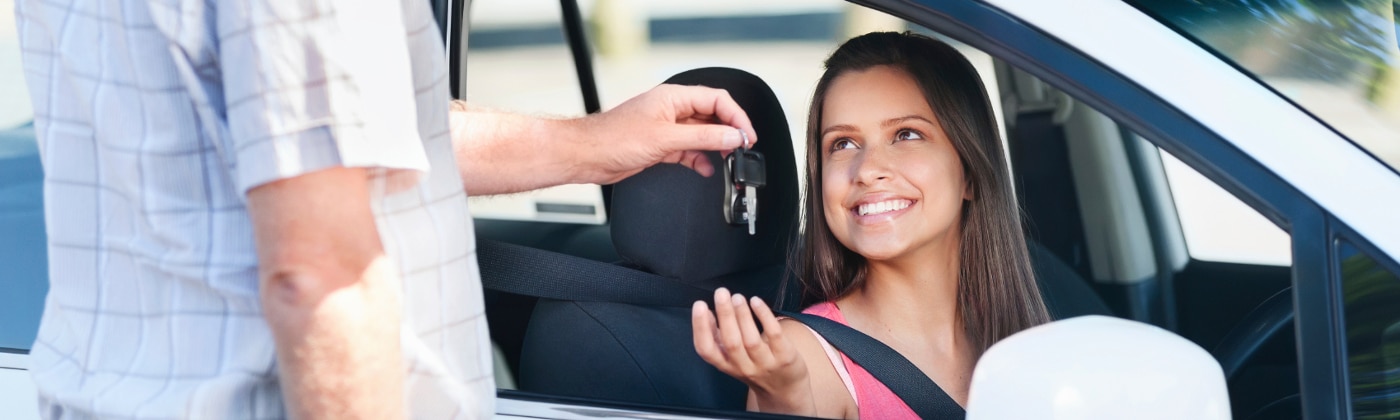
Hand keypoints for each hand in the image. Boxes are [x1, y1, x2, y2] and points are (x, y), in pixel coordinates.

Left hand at [571, 84, 755, 183]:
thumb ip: (702, 138)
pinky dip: (699, 160)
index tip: (746, 135)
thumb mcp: (666, 138)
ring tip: (727, 161)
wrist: (588, 156)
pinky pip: (689, 150)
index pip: (717, 100)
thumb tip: (731, 136)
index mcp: (674, 97)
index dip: (736, 116)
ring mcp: (667, 128)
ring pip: (701, 135)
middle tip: (741, 149)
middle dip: (728, 133)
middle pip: (712, 116)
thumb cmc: (614, 138)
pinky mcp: (661, 145)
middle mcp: (672, 109)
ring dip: (715, 148)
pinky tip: (705, 169)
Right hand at [692, 288, 813, 414]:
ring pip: (751, 340)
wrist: (784, 392)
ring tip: (738, 297)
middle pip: (731, 342)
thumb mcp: (732, 359)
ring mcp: (765, 364)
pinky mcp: (785, 357)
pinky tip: (756, 301)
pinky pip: (774, 334)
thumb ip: (718, 338)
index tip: (700, 305)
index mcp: (726, 365)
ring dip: (743, 315)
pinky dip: (764, 316)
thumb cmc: (754, 367)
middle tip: (721, 292)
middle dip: (725, 315)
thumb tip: (706, 312)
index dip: (701, 328)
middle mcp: (744, 367)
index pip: (707, 350)